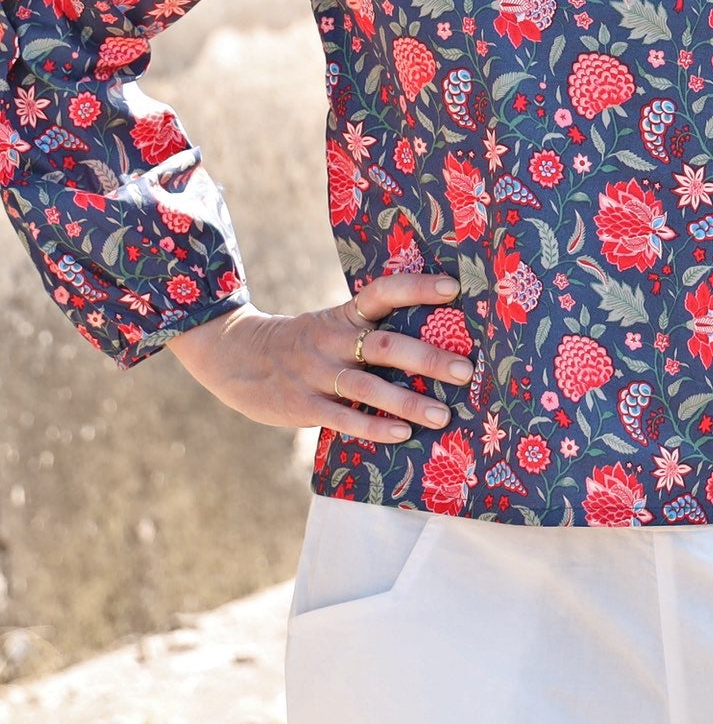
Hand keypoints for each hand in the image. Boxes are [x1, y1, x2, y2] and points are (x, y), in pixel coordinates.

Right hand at [167, 272, 473, 445]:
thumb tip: (437, 338)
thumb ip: (372, 329)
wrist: (237, 356)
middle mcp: (333, 339)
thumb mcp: (334, 324)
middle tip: (464, 369)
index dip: (417, 288)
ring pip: (368, 387)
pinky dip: (374, 427)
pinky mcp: (303, 405)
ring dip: (408, 401)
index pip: (384, 292)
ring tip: (443, 414)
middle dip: (428, 358)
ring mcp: (317, 373)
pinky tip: (402, 435)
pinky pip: (343, 418)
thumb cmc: (306, 343)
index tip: (454, 289)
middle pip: (386, 345)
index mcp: (345, 314)